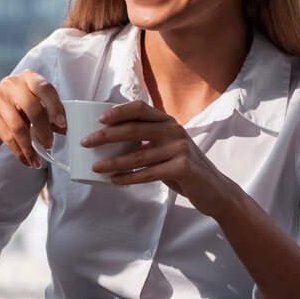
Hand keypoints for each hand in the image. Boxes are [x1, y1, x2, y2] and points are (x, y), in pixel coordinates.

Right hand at [0, 71, 65, 168]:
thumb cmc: (16, 113)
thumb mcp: (34, 112)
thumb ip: (49, 117)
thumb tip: (66, 129)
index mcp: (28, 78)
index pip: (45, 88)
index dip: (56, 106)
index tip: (63, 124)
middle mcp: (11, 83)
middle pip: (33, 108)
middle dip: (44, 130)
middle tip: (50, 145)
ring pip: (18, 126)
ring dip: (30, 147)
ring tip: (37, 160)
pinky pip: (7, 135)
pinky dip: (18, 151)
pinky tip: (26, 160)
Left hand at [81, 101, 235, 215]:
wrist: (215, 190)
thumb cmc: (182, 167)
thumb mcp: (166, 147)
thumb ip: (147, 139)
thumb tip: (107, 136)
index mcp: (168, 122)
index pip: (140, 108)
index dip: (118, 111)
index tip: (98, 120)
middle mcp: (174, 131)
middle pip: (133, 129)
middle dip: (105, 136)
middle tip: (85, 143)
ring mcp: (180, 149)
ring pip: (138, 155)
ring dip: (113, 162)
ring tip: (94, 167)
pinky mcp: (183, 168)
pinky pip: (148, 173)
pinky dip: (129, 178)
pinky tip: (114, 181)